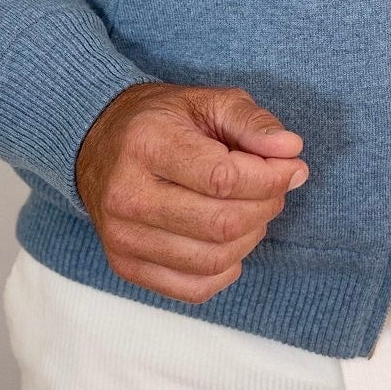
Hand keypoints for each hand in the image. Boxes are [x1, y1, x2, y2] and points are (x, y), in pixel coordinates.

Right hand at [75, 82, 308, 304]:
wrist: (97, 143)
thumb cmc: (161, 120)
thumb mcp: (207, 102)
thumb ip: (252, 122)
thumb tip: (291, 149)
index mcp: (147, 143)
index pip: (223, 178)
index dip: (271, 178)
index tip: (293, 168)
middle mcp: (128, 194)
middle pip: (221, 224)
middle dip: (265, 207)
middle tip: (275, 188)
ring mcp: (122, 236)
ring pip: (212, 260)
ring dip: (251, 237)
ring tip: (254, 210)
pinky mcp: (125, 265)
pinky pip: (193, 288)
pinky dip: (226, 270)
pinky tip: (230, 241)